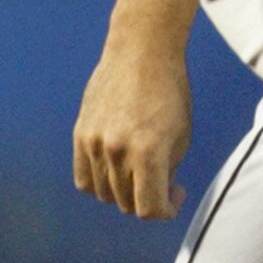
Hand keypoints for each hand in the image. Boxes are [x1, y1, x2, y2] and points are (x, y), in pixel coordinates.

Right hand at [73, 33, 192, 220]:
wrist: (141, 52)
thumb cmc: (170, 92)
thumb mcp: (182, 135)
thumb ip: (167, 172)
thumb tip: (155, 196)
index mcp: (148, 151)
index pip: (149, 209)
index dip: (165, 211)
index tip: (176, 196)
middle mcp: (117, 151)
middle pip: (127, 203)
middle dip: (148, 200)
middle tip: (164, 182)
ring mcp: (94, 143)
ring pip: (104, 194)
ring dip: (125, 192)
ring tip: (141, 171)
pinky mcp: (80, 134)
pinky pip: (84, 178)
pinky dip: (100, 183)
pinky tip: (117, 170)